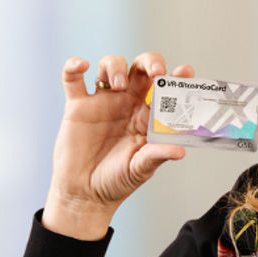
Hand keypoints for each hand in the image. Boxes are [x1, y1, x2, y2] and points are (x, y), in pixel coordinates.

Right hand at [42, 53, 194, 239]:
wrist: (85, 193)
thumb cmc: (117, 180)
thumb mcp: (141, 169)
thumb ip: (157, 155)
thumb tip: (180, 151)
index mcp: (148, 115)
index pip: (166, 89)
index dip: (176, 77)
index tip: (184, 71)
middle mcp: (128, 103)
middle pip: (140, 69)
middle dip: (150, 62)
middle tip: (155, 71)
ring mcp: (102, 102)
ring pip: (110, 66)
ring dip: (116, 66)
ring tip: (119, 84)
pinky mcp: (77, 107)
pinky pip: (73, 80)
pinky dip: (74, 67)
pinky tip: (82, 66)